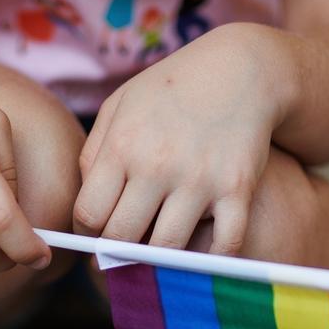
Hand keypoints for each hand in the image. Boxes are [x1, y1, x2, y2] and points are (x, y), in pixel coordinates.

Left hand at [74, 23, 286, 254]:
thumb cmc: (171, 90)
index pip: (89, 215)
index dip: (89, 233)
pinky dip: (211, 260)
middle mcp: (157, 165)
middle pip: (122, 238)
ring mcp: (200, 179)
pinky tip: (201, 253)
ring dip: (159, 260)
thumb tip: (86, 211)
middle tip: (124, 251)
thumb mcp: (120, 106)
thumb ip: (94, 155)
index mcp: (122, 146)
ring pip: (166, 250)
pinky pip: (223, 245)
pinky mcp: (238, 189)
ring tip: (156, 252)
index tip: (99, 233)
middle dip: (118, 251)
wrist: (242, 68)